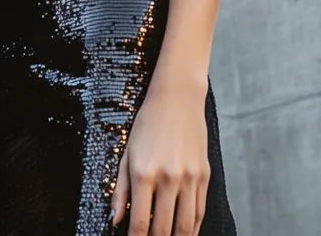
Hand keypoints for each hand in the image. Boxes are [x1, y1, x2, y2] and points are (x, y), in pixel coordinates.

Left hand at [110, 73, 210, 235]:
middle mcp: (168, 178)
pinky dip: (192, 228)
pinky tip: (185, 233)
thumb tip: (116, 219)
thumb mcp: (127, 152)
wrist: (177, 98)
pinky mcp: (204, 176)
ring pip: (185, 226)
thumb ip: (120, 189)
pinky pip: (199, 211)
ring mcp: (189, 178)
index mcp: (144, 173)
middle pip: (163, 228)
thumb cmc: (148, 123)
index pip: (140, 222)